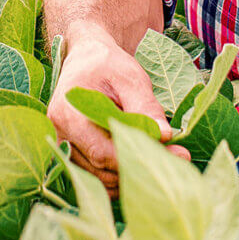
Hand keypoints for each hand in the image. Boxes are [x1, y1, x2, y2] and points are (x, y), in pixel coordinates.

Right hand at [48, 23, 189, 195]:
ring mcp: (63, 148)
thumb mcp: (130, 78)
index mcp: (68, 114)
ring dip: (132, 175)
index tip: (176, 155)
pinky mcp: (72, 155)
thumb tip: (165, 136)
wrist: (86, 60)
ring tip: (165, 159)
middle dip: (141, 168)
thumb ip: (145, 106)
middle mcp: (59, 136)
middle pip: (102, 170)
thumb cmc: (108, 65)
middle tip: (179, 159)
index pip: (103, 152)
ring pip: (100, 180)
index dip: (140, 157)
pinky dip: (121, 177)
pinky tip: (145, 163)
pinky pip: (97, 178)